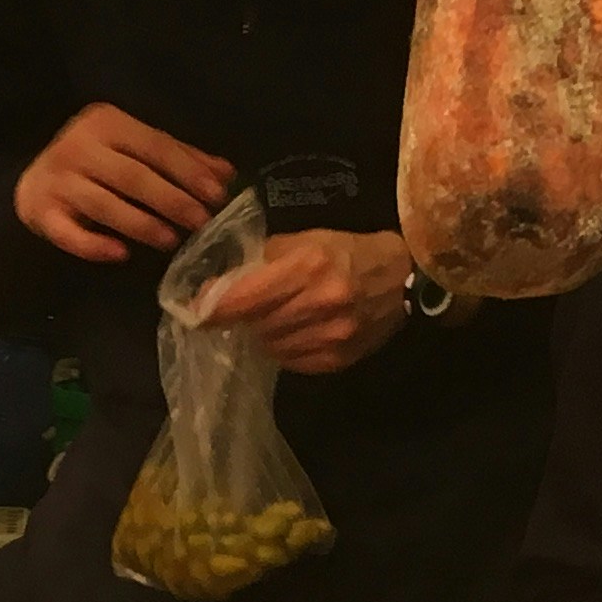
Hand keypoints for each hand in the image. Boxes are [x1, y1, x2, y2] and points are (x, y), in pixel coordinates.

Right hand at [12, 103, 232, 261]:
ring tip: (171, 240)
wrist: (32, 179)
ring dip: (141, 224)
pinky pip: (69, 234)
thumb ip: (178, 158)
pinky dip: (94, 246)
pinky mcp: (41, 211)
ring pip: (104, 204)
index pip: (155, 146)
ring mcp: (57, 180)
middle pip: (132, 176)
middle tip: (200, 222)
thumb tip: (226, 174)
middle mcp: (78, 146)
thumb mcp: (133, 150)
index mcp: (106, 123)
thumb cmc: (94, 164)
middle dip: (171, 200)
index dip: (188, 171)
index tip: (217, 195)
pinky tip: (120, 254)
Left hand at [189, 226, 412, 374]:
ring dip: (264, 334)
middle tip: (246, 308)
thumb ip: (264, 258)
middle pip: (254, 324)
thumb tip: (221, 283)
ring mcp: (330, 335)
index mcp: (306, 267)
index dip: (212, 308)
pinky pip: (291, 362)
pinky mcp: (338, 359)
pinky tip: (297, 332)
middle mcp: (318, 303)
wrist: (406, 278)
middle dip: (243, 318)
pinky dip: (286, 349)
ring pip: (270, 347)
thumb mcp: (308, 239)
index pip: (242, 298)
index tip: (195, 310)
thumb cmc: (349, 252)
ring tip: (279, 317)